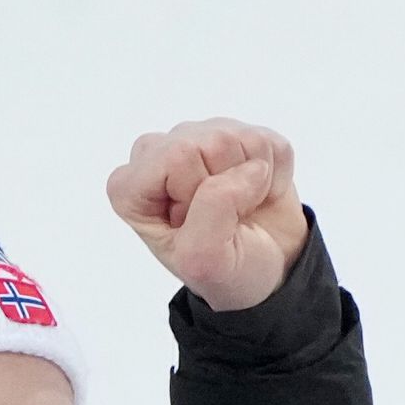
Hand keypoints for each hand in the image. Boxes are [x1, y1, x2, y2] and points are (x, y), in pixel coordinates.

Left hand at [107, 119, 309, 312]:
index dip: (201, 194)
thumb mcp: (204, 259)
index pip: (177, 156)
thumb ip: (213, 209)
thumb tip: (252, 167)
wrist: (268, 271)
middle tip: (225, 218)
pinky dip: (274, 176)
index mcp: (131, 187)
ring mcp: (198, 138)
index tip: (201, 225)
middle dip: (229, 187)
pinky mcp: (238, 133)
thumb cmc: (226, 271)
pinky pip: (266, 141)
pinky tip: (257, 195)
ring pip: (238, 138)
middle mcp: (157, 154)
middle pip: (210, 143)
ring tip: (240, 209)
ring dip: (253, 183)